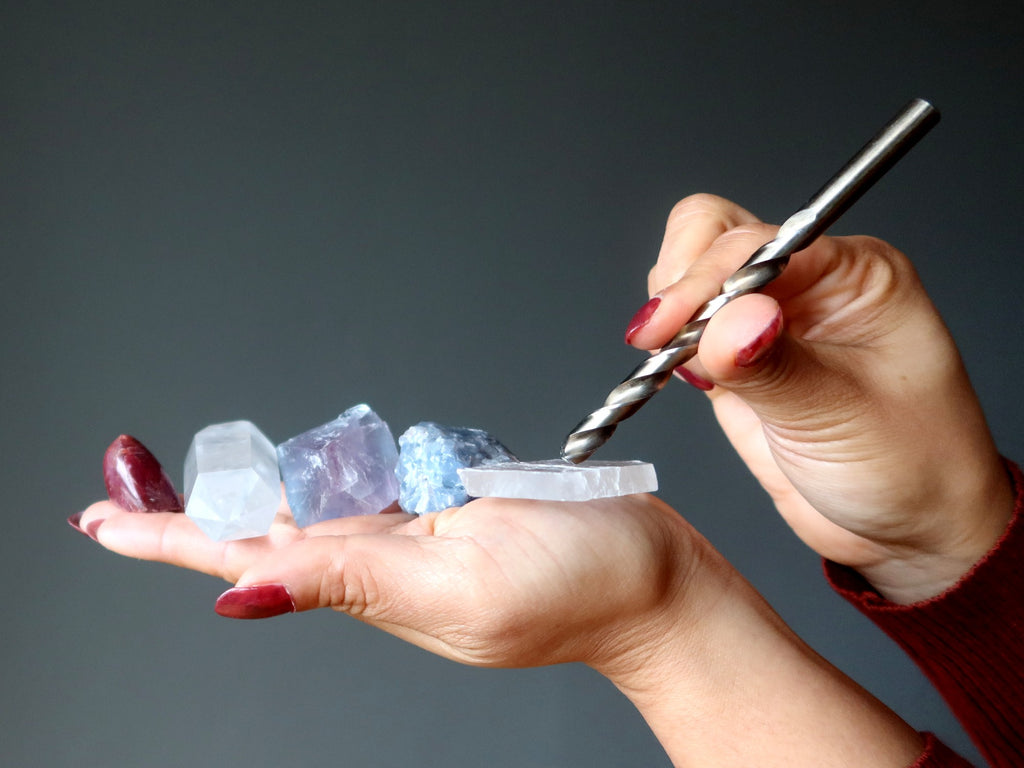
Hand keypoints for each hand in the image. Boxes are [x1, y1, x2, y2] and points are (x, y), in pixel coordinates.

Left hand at [78, 491, 698, 670]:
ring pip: (319, 498)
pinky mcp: (453, 512)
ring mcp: (417, 535)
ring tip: (195, 474)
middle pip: (267, 523)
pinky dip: (334, 469)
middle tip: (126, 470)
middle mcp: (383, 557)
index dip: (168, 537)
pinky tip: (311, 463)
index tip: (100, 517)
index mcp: (370, 579)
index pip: (245, 556)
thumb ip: (349, 582)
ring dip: (258, 482)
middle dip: (194, 503)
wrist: (654, 581)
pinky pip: (377, 484)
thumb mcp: (456, 588)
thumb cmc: (580, 586)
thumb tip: (236, 595)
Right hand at [631, 194, 1013, 602]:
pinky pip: (687, 325)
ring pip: (691, 273)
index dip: (706, 279)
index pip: (759, 244)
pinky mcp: (740, 357)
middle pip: (714, 235)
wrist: (907, 528)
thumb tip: (723, 323)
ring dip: (672, 313)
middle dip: (681, 285)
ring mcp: (772, 317)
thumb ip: (774, 367)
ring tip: (682, 366)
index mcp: (854, 275)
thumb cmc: (911, 468)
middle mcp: (811, 283)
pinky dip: (667, 344)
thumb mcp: (841, 418)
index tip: (667, 328)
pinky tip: (682, 376)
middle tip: (663, 344)